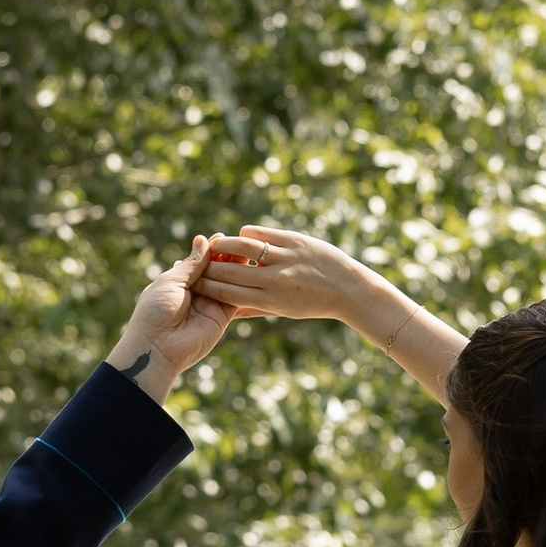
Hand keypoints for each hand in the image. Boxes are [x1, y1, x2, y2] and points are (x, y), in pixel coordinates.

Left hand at [108, 238, 233, 400]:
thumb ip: (191, 263)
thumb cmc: (155, 313)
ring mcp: (210, 304)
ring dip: (236, 269)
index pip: (200, 261)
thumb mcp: (171, 282)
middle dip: (226, 256)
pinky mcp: (222, 317)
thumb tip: (203, 239)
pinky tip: (252, 272)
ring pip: (227, 282)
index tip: (222, 237)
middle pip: (216, 270)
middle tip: (239, 242)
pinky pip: (235, 299)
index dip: (211, 249)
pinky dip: (242, 287)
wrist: (158, 348)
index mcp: (180, 281)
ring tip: (247, 252)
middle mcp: (197, 292)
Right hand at [189, 227, 379, 325]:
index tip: (196, 282)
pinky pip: (260, 234)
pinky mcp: (294, 241)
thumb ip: (255, 309)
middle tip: (197, 262)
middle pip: (230, 272)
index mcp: (271, 301)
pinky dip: (247, 234)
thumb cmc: (313, 302)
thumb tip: (228, 312)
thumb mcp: (284, 311)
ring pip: (242, 248)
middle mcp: (275, 280)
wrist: (349, 288)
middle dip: (209, 268)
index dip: (209, 287)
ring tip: (215, 245)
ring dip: (223, 245)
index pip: (229, 294)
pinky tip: (243, 237)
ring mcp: (285, 259)